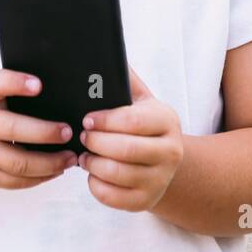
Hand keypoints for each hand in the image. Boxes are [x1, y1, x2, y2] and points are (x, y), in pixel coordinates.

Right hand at [0, 69, 78, 188]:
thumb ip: (14, 93)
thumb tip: (60, 98)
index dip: (15, 83)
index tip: (39, 85)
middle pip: (11, 129)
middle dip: (45, 132)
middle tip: (68, 132)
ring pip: (16, 163)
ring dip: (49, 162)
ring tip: (70, 157)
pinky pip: (15, 181)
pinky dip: (40, 177)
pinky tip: (56, 170)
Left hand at [78, 65, 183, 210]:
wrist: (166, 163)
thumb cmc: (144, 125)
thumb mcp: (141, 99)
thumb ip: (125, 78)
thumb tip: (104, 50)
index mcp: (166, 120)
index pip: (133, 120)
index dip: (105, 120)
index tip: (86, 118)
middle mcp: (170, 151)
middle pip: (125, 149)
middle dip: (95, 142)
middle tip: (81, 135)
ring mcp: (159, 179)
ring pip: (117, 174)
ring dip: (92, 164)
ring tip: (84, 154)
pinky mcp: (145, 201)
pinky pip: (112, 196)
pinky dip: (95, 185)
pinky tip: (93, 173)